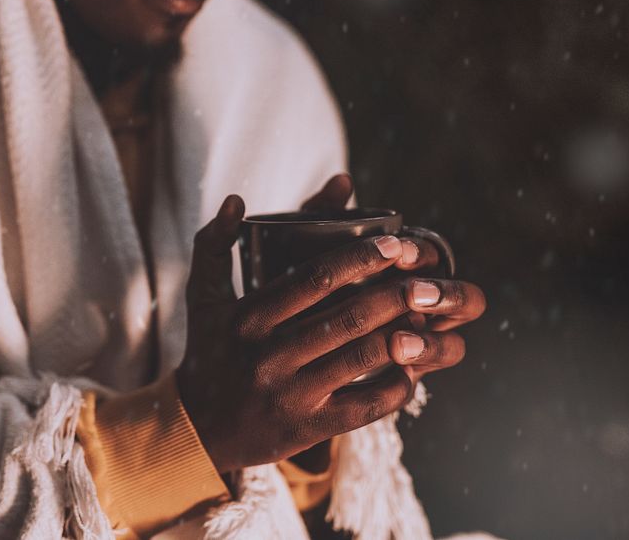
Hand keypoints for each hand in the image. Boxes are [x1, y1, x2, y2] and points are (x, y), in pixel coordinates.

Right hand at [176, 192, 485, 473]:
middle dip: (395, 294)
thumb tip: (234, 198)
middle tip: (427, 278)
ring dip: (404, 334)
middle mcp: (269, 355)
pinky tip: (414, 367)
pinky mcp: (309, 427)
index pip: (314, 279)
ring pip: (361, 357)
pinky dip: (397, 384)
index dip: (360, 258)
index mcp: (249, 318)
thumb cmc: (208, 352)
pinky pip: (366, 405)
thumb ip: (214, 245)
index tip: (395, 244)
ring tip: (431, 315)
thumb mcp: (202, 298)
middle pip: (347, 316)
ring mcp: (291, 394)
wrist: (197, 429)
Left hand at [303, 173, 485, 383]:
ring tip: (400, 344)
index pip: (433, 255)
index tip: (395, 250)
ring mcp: (422, 345)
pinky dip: (412, 376)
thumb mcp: (308, 249)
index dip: (420, 253)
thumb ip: (324, 214)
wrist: (290, 344)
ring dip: (432, 343)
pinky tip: (394, 374)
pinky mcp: (407, 377)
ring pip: (452, 345)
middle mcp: (427, 308)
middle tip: (413, 296)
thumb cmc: (305, 287)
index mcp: (412, 270)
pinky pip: (424, 380)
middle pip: (463, 300)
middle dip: (443, 297)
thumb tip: (341, 182)